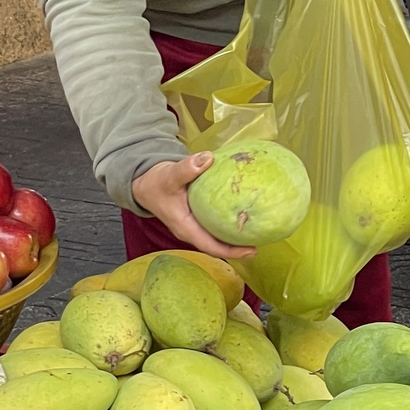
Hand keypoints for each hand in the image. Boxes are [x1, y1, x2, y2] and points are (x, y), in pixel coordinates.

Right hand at [130, 152, 255, 259]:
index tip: (252, 250)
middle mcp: (191, 230)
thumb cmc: (156, 182)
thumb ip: (186, 168)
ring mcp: (195, 225)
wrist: (146, 183)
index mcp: (185, 227)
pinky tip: (245, 214)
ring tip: (259, 231)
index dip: (231, 251)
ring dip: (236, 236)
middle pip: (218, 245)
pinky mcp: (198, 217)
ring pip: (218, 236)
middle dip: (239, 247)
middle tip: (262, 241)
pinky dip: (230, 222)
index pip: (210, 246)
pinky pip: (216, 224)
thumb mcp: (169, 175)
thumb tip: (207, 158)